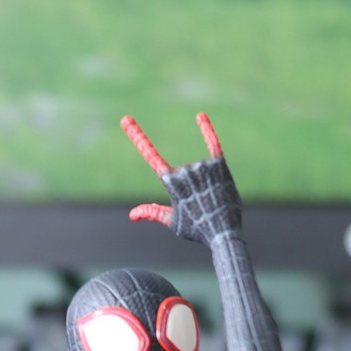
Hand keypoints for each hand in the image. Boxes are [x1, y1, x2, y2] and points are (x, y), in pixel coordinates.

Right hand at [121, 111, 242, 247]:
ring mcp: (203, 166)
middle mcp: (185, 170)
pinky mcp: (219, 165)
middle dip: (191, 186)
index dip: (138, 137)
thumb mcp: (173, 222)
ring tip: (212, 198)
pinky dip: (207, 131)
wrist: (225, 234)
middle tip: (201, 204)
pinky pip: (213, 144)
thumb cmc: (198, 229)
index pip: (150, 155)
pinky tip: (200, 116)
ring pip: (198, 167)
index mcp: (170, 182)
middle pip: (183, 171)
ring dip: (204, 182)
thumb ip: (153, 212)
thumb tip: (132, 214)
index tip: (126, 120)